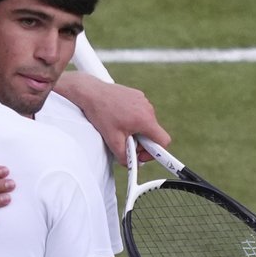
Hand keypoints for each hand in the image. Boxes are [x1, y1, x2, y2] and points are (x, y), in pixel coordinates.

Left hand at [55, 73, 171, 166]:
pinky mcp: (138, 95)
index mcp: (145, 120)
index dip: (155, 152)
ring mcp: (144, 100)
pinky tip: (119, 118)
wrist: (91, 92)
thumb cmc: (101, 114)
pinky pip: (141, 112)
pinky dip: (133, 119)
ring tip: (120, 128)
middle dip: (142, 142)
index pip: (163, 141)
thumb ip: (124, 156)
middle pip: (154, 133)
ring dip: (137, 130)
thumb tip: (130, 164)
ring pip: (147, 123)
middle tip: (126, 142)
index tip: (142, 155)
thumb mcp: (112, 141)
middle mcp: (148, 109)